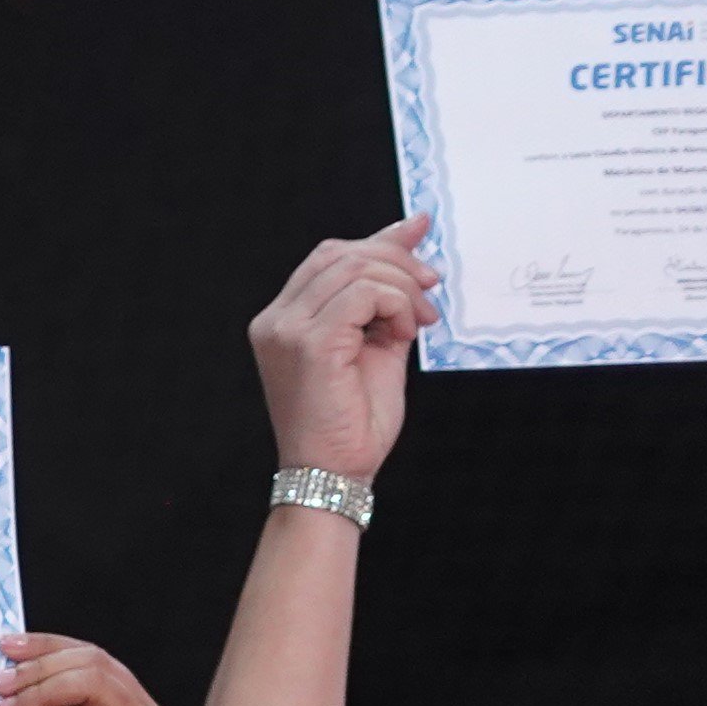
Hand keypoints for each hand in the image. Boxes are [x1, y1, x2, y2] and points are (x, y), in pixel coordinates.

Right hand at [248, 219, 431, 484]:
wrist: (336, 474)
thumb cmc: (352, 422)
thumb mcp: (377, 341)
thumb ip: (387, 293)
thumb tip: (411, 231)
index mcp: (284, 320)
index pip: (329, 256)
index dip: (379, 243)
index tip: (421, 243)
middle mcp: (275, 320)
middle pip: (342, 253)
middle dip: (398, 262)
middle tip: (431, 291)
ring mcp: (287, 330)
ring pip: (356, 268)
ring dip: (402, 288)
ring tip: (418, 322)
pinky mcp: (308, 343)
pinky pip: (364, 294)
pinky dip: (396, 304)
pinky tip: (404, 332)